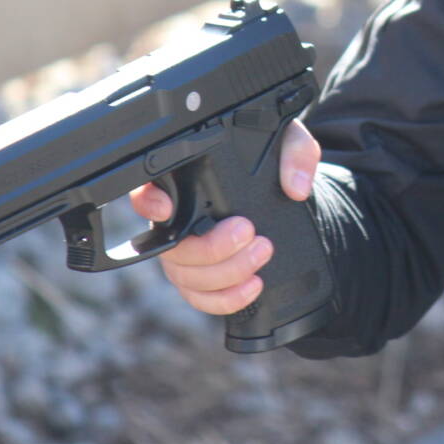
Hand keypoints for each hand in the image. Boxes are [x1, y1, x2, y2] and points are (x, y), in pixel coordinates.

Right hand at [128, 118, 320, 315]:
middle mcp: (177, 220)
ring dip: (227, 273)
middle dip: (212, 247)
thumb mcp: (289, 143)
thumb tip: (296, 186)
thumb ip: (295, 152)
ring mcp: (186, 254)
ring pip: (187, 277)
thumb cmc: (275, 163)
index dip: (148, 203)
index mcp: (184, 180)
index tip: (167, 209)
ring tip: (263, 253)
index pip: (147, 190)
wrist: (285, 199)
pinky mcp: (202, 280)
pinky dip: (227, 299)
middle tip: (249, 233)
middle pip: (173, 247)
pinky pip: (201, 299)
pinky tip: (254, 286)